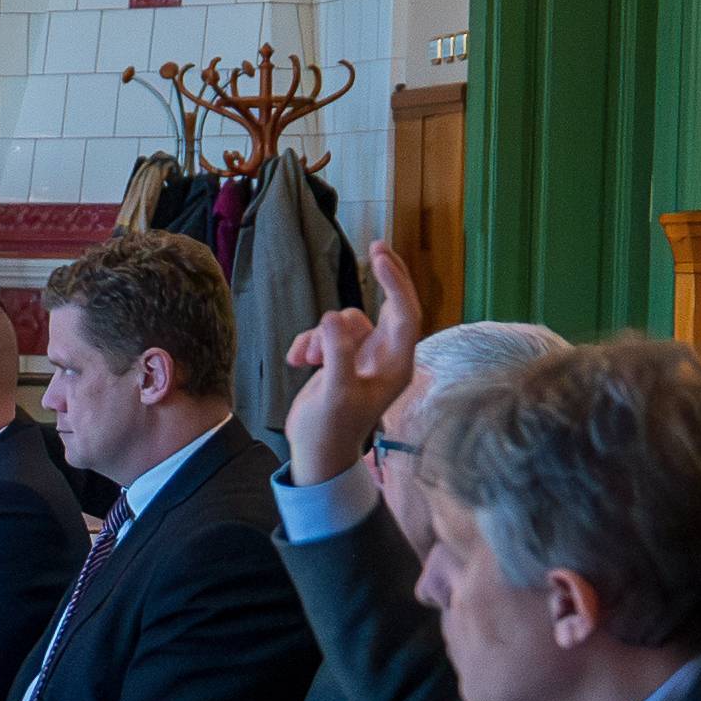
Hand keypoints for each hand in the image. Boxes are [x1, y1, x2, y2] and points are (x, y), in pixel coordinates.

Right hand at [279, 238, 425, 486]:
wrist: (315, 454)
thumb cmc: (330, 430)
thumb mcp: (335, 393)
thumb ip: (337, 353)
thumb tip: (331, 318)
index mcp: (395, 366)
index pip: (404, 314)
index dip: (395, 283)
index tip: (379, 257)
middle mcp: (385, 358)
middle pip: (389, 307)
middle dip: (381, 280)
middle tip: (375, 247)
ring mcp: (362, 358)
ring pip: (344, 322)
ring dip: (320, 334)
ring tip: (307, 360)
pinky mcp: (341, 361)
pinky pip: (326, 334)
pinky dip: (308, 343)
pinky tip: (296, 363)